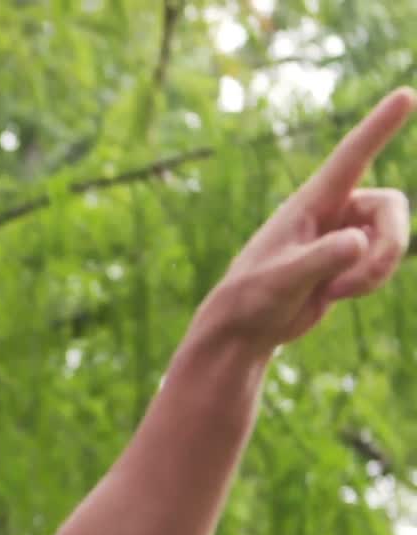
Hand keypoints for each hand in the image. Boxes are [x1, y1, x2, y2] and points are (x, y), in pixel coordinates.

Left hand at [198, 87, 415, 351]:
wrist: (247, 325)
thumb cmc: (252, 297)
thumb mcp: (283, 280)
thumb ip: (320, 259)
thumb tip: (357, 241)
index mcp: (310, 202)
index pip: (351, 157)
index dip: (379, 126)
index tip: (406, 94)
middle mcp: (333, 210)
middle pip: (394, 207)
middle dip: (390, 246)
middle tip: (355, 283)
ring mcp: (344, 232)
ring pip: (393, 238)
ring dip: (375, 272)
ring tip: (334, 292)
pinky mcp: (351, 257)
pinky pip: (383, 262)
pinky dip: (368, 282)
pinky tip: (333, 293)